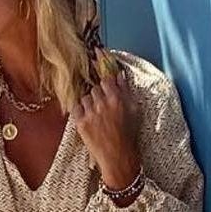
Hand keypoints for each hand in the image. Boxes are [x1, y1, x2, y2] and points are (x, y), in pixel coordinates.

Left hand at [70, 71, 139, 189]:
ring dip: (89, 104)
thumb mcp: (134, 111)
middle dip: (98, 95)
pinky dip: (80, 111)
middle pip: (95, 88)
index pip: (106, 77)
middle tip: (103, 106)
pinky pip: (76, 108)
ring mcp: (90, 113)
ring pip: (85, 98)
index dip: (102, 67)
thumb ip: (126, 92)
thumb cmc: (128, 135)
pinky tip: (89, 119)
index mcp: (118, 100)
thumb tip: (119, 75)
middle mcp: (103, 104)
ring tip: (97, 116)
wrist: (118, 157)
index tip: (97, 54)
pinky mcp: (80, 123)